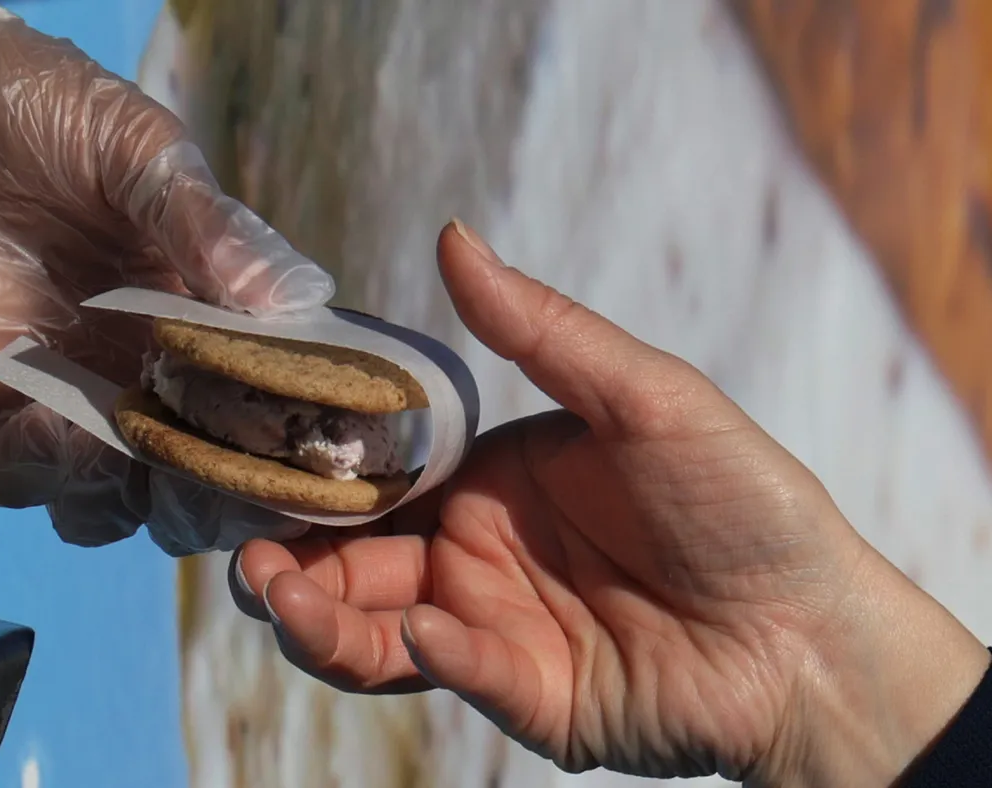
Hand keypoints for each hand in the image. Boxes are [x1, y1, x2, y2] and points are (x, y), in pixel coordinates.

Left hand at [0, 7, 331, 553]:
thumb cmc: (29, 107)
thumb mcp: (135, 148)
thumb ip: (209, 225)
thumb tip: (301, 301)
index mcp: (186, 321)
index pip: (253, 409)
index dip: (287, 441)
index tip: (320, 448)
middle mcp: (125, 377)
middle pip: (189, 480)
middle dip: (220, 493)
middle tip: (239, 475)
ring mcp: (48, 403)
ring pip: (107, 502)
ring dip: (136, 492)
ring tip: (150, 451)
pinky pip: (12, 475)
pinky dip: (45, 468)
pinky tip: (64, 428)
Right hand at [231, 220, 990, 783]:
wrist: (814, 630)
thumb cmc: (742, 500)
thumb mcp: (644, 397)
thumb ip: (541, 330)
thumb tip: (453, 236)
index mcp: (489, 481)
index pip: (375, 478)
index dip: (312, 477)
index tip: (255, 465)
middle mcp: (475, 554)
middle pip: (353, 562)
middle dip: (289, 564)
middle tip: (251, 562)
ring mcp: (492, 629)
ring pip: (373, 632)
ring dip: (322, 620)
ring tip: (288, 599)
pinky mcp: (522, 697)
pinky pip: (455, 673)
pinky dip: (430, 655)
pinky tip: (430, 630)